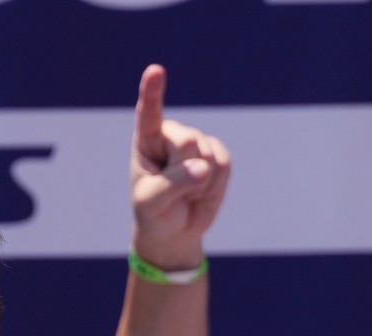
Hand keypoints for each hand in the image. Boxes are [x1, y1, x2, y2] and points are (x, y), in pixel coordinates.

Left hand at [130, 64, 231, 270]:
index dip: (153, 92)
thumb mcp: (151, 203)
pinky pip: (224, 165)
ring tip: (186, 193)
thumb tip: (203, 167)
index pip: (149, 113)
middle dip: (184, 172)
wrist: (174, 229)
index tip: (155, 70)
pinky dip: (215, 186)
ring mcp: (197, 142)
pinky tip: (202, 192)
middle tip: (173, 191)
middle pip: (188, 142)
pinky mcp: (218, 155)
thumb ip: (172, 184)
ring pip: (208, 155)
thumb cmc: (153, 212)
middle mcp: (172, 135)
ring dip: (199, 184)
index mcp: (147, 141)